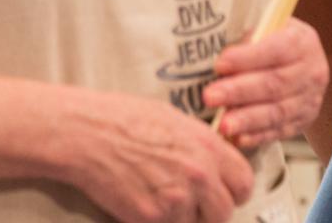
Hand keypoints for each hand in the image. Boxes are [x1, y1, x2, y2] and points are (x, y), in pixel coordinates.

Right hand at [67, 92, 253, 222]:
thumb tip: (214, 163)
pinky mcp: (150, 218)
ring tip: (161, 200)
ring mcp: (176, 200)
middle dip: (210, 212)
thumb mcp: (176, 120)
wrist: (87, 135)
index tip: (224, 194)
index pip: (244, 183)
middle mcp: (198, 175)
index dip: (234, 192)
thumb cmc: (124, 119)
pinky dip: (157, 222)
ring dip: (182, 219)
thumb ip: (202, 146)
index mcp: (208, 147)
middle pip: (224, 213)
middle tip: (192, 205)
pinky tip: (143, 206)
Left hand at [205, 19, 328, 149]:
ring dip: (247, 119)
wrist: (299, 64)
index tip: (219, 64)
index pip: (276, 49)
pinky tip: (238, 139)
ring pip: (277, 112)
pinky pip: (279, 131)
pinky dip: (257, 136)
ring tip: (222, 125)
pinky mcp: (303, 121)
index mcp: (301, 41)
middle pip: (274, 83)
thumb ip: (245, 40)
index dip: (247, 58)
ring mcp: (309, 99)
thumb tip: (214, 57)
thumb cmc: (272, 42)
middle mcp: (311, 70)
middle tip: (210, 96)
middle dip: (239, 91)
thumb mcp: (264, 29)